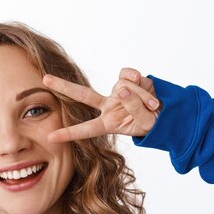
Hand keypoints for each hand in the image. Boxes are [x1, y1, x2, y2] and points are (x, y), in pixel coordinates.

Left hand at [43, 67, 160, 142]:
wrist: (168, 113)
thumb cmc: (154, 123)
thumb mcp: (145, 122)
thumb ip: (134, 106)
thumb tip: (122, 87)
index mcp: (108, 123)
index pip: (86, 129)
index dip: (69, 133)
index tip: (50, 137)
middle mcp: (108, 106)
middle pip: (82, 95)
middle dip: (63, 87)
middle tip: (44, 79)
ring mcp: (117, 92)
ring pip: (124, 86)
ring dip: (142, 96)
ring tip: (154, 105)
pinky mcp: (128, 79)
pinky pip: (130, 75)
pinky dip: (142, 82)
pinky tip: (149, 90)